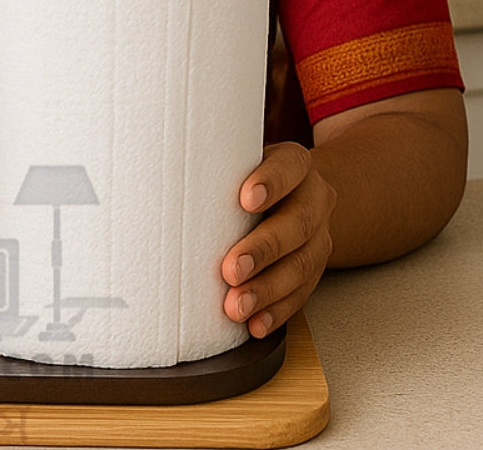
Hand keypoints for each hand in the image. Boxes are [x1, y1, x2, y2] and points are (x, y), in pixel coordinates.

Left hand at [221, 142, 335, 337]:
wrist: (295, 193)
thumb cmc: (249, 175)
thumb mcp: (239, 159)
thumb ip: (217, 164)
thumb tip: (163, 174)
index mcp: (296, 165)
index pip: (289, 167)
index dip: (271, 183)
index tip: (245, 199)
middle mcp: (314, 199)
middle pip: (297, 225)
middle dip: (263, 250)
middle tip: (231, 269)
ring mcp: (319, 237)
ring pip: (301, 266)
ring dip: (267, 290)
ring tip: (237, 306)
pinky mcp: (316, 270)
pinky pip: (301, 295)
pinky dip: (277, 312)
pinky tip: (256, 323)